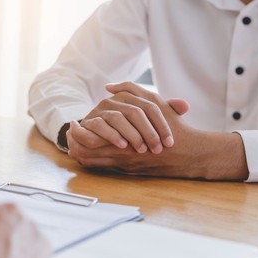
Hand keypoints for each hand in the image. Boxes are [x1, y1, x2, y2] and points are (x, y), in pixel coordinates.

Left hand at [67, 82, 248, 179]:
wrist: (188, 154)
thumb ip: (131, 90)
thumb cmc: (172, 126)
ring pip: (92, 161)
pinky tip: (86, 155)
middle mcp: (121, 153)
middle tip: (68, 134)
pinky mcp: (127, 170)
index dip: (77, 131)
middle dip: (74, 143)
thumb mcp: (153, 103)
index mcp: (124, 136)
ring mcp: (123, 163)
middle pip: (86, 151)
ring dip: (80, 153)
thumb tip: (108, 86)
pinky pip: (102, 167)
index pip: (89, 137)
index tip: (74, 122)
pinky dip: (91, 161)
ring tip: (73, 145)